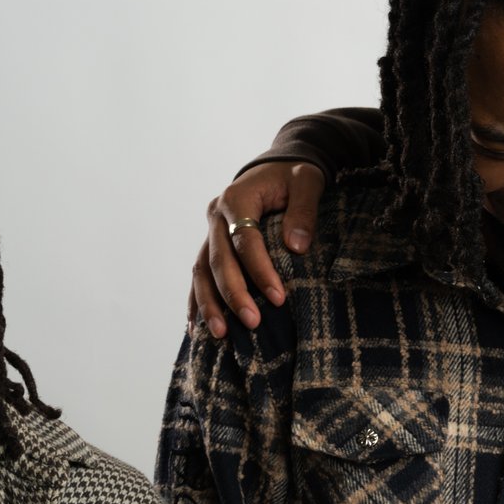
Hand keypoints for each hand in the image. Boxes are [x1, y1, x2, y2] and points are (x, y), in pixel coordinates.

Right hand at [191, 160, 321, 336]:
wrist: (275, 169)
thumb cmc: (293, 177)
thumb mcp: (307, 182)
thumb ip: (304, 210)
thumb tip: (297, 246)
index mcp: (237, 198)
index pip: (245, 240)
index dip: (260, 271)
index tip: (279, 298)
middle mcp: (216, 217)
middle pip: (218, 259)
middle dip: (233, 293)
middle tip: (253, 322)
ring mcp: (210, 232)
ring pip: (200, 271)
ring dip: (209, 304)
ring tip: (221, 334)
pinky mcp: (210, 245)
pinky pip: (198, 276)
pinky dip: (196, 300)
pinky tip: (196, 327)